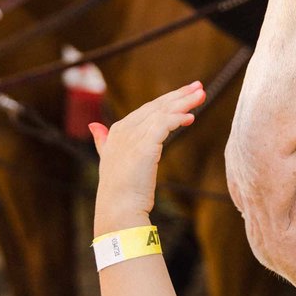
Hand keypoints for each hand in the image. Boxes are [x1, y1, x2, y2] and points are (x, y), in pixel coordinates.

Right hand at [91, 82, 204, 228]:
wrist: (118, 208)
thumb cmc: (119, 189)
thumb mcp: (109, 160)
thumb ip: (102, 141)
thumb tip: (94, 126)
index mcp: (117, 130)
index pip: (147, 109)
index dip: (167, 100)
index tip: (186, 94)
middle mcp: (124, 129)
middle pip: (157, 106)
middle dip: (179, 95)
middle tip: (198, 87)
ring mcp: (133, 136)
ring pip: (163, 112)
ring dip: (184, 103)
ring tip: (202, 95)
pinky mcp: (145, 145)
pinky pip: (165, 125)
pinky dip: (178, 118)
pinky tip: (191, 117)